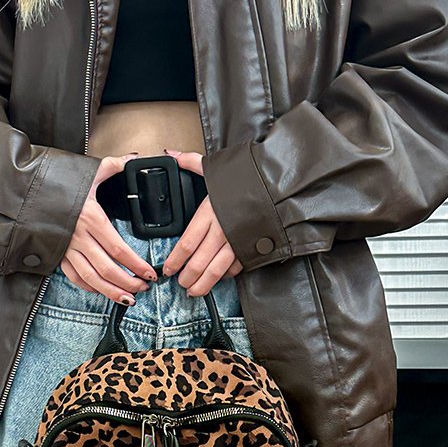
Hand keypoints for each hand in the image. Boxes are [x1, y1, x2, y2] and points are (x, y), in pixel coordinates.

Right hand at [61, 153, 156, 304]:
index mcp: (91, 218)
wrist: (23, 189)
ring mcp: (67, 248)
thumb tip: (130, 160)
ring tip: (128, 298)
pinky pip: (73, 276)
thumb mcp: (87, 171)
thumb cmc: (56, 181)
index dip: (136, 265)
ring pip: (91, 278)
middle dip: (128, 282)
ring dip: (111, 291)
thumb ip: (112, 166)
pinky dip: (88, 286)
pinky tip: (101, 290)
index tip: (150, 273)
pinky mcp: (57, 254)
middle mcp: (79, 237)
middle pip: (108, 269)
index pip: (119, 249)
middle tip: (143, 288)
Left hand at [160, 150, 242, 295]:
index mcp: (209, 212)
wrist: (279, 183)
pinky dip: (226, 275)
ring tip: (194, 291)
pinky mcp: (251, 247)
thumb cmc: (248, 177)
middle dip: (187, 276)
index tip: (168, 268)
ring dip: (203, 284)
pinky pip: (236, 266)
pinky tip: (219, 278)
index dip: (175, 260)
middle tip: (180, 283)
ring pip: (215, 270)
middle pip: (198, 262)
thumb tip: (172, 155)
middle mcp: (221, 230)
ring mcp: (237, 242)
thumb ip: (191, 163)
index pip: (186, 244)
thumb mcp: (216, 167)